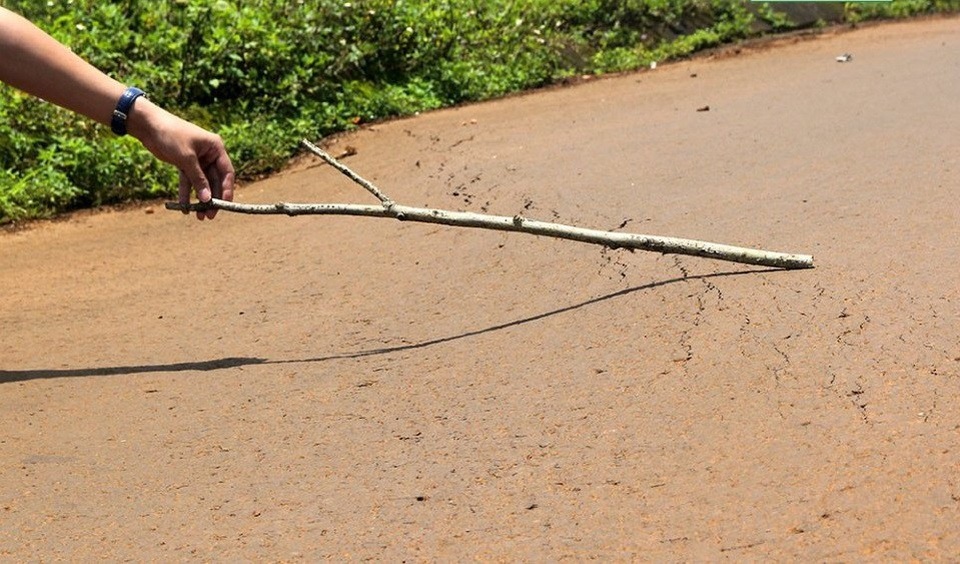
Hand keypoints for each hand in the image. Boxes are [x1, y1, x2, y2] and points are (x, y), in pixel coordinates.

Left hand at [129, 98, 234, 219]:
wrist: (148, 125)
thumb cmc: (171, 135)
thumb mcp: (187, 159)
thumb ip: (198, 179)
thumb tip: (207, 199)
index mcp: (216, 148)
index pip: (227, 172)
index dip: (227, 190)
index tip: (224, 205)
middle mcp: (209, 154)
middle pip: (215, 181)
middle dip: (212, 198)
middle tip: (210, 215)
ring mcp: (197, 160)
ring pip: (202, 183)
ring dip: (200, 199)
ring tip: (199, 216)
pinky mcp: (185, 164)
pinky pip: (189, 181)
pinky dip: (187, 193)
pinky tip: (184, 207)